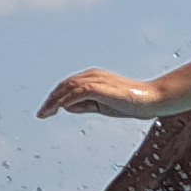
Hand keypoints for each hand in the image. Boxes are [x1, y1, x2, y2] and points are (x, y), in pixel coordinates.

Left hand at [41, 69, 162, 120]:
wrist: (150, 100)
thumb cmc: (130, 103)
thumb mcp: (102, 106)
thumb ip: (85, 105)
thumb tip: (66, 107)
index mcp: (93, 78)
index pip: (68, 85)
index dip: (56, 97)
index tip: (47, 111)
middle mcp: (92, 76)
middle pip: (64, 85)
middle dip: (50, 99)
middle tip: (40, 114)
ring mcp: (96, 80)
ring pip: (67, 88)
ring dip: (54, 101)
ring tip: (44, 114)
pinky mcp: (99, 87)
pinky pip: (76, 94)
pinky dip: (65, 101)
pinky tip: (58, 110)